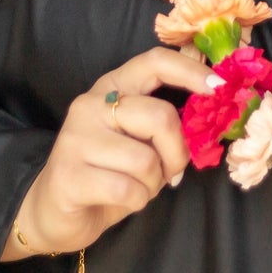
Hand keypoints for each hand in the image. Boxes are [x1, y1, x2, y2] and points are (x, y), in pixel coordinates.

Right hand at [3, 46, 213, 259]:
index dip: (190, 71)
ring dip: (153, 183)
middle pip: (159, 117)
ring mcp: (76, 138)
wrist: (53, 210)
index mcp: (112, 86)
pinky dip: (137, 200)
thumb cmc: (107, 171)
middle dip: (177, 152)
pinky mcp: (69, 175)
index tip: (219, 87)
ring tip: (138, 187)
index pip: (154, 62)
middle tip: (172, 171)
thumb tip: (209, 116)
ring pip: (146, 160)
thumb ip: (164, 123)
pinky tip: (122, 199)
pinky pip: (128, 189)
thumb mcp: (138, 139)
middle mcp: (91, 105)